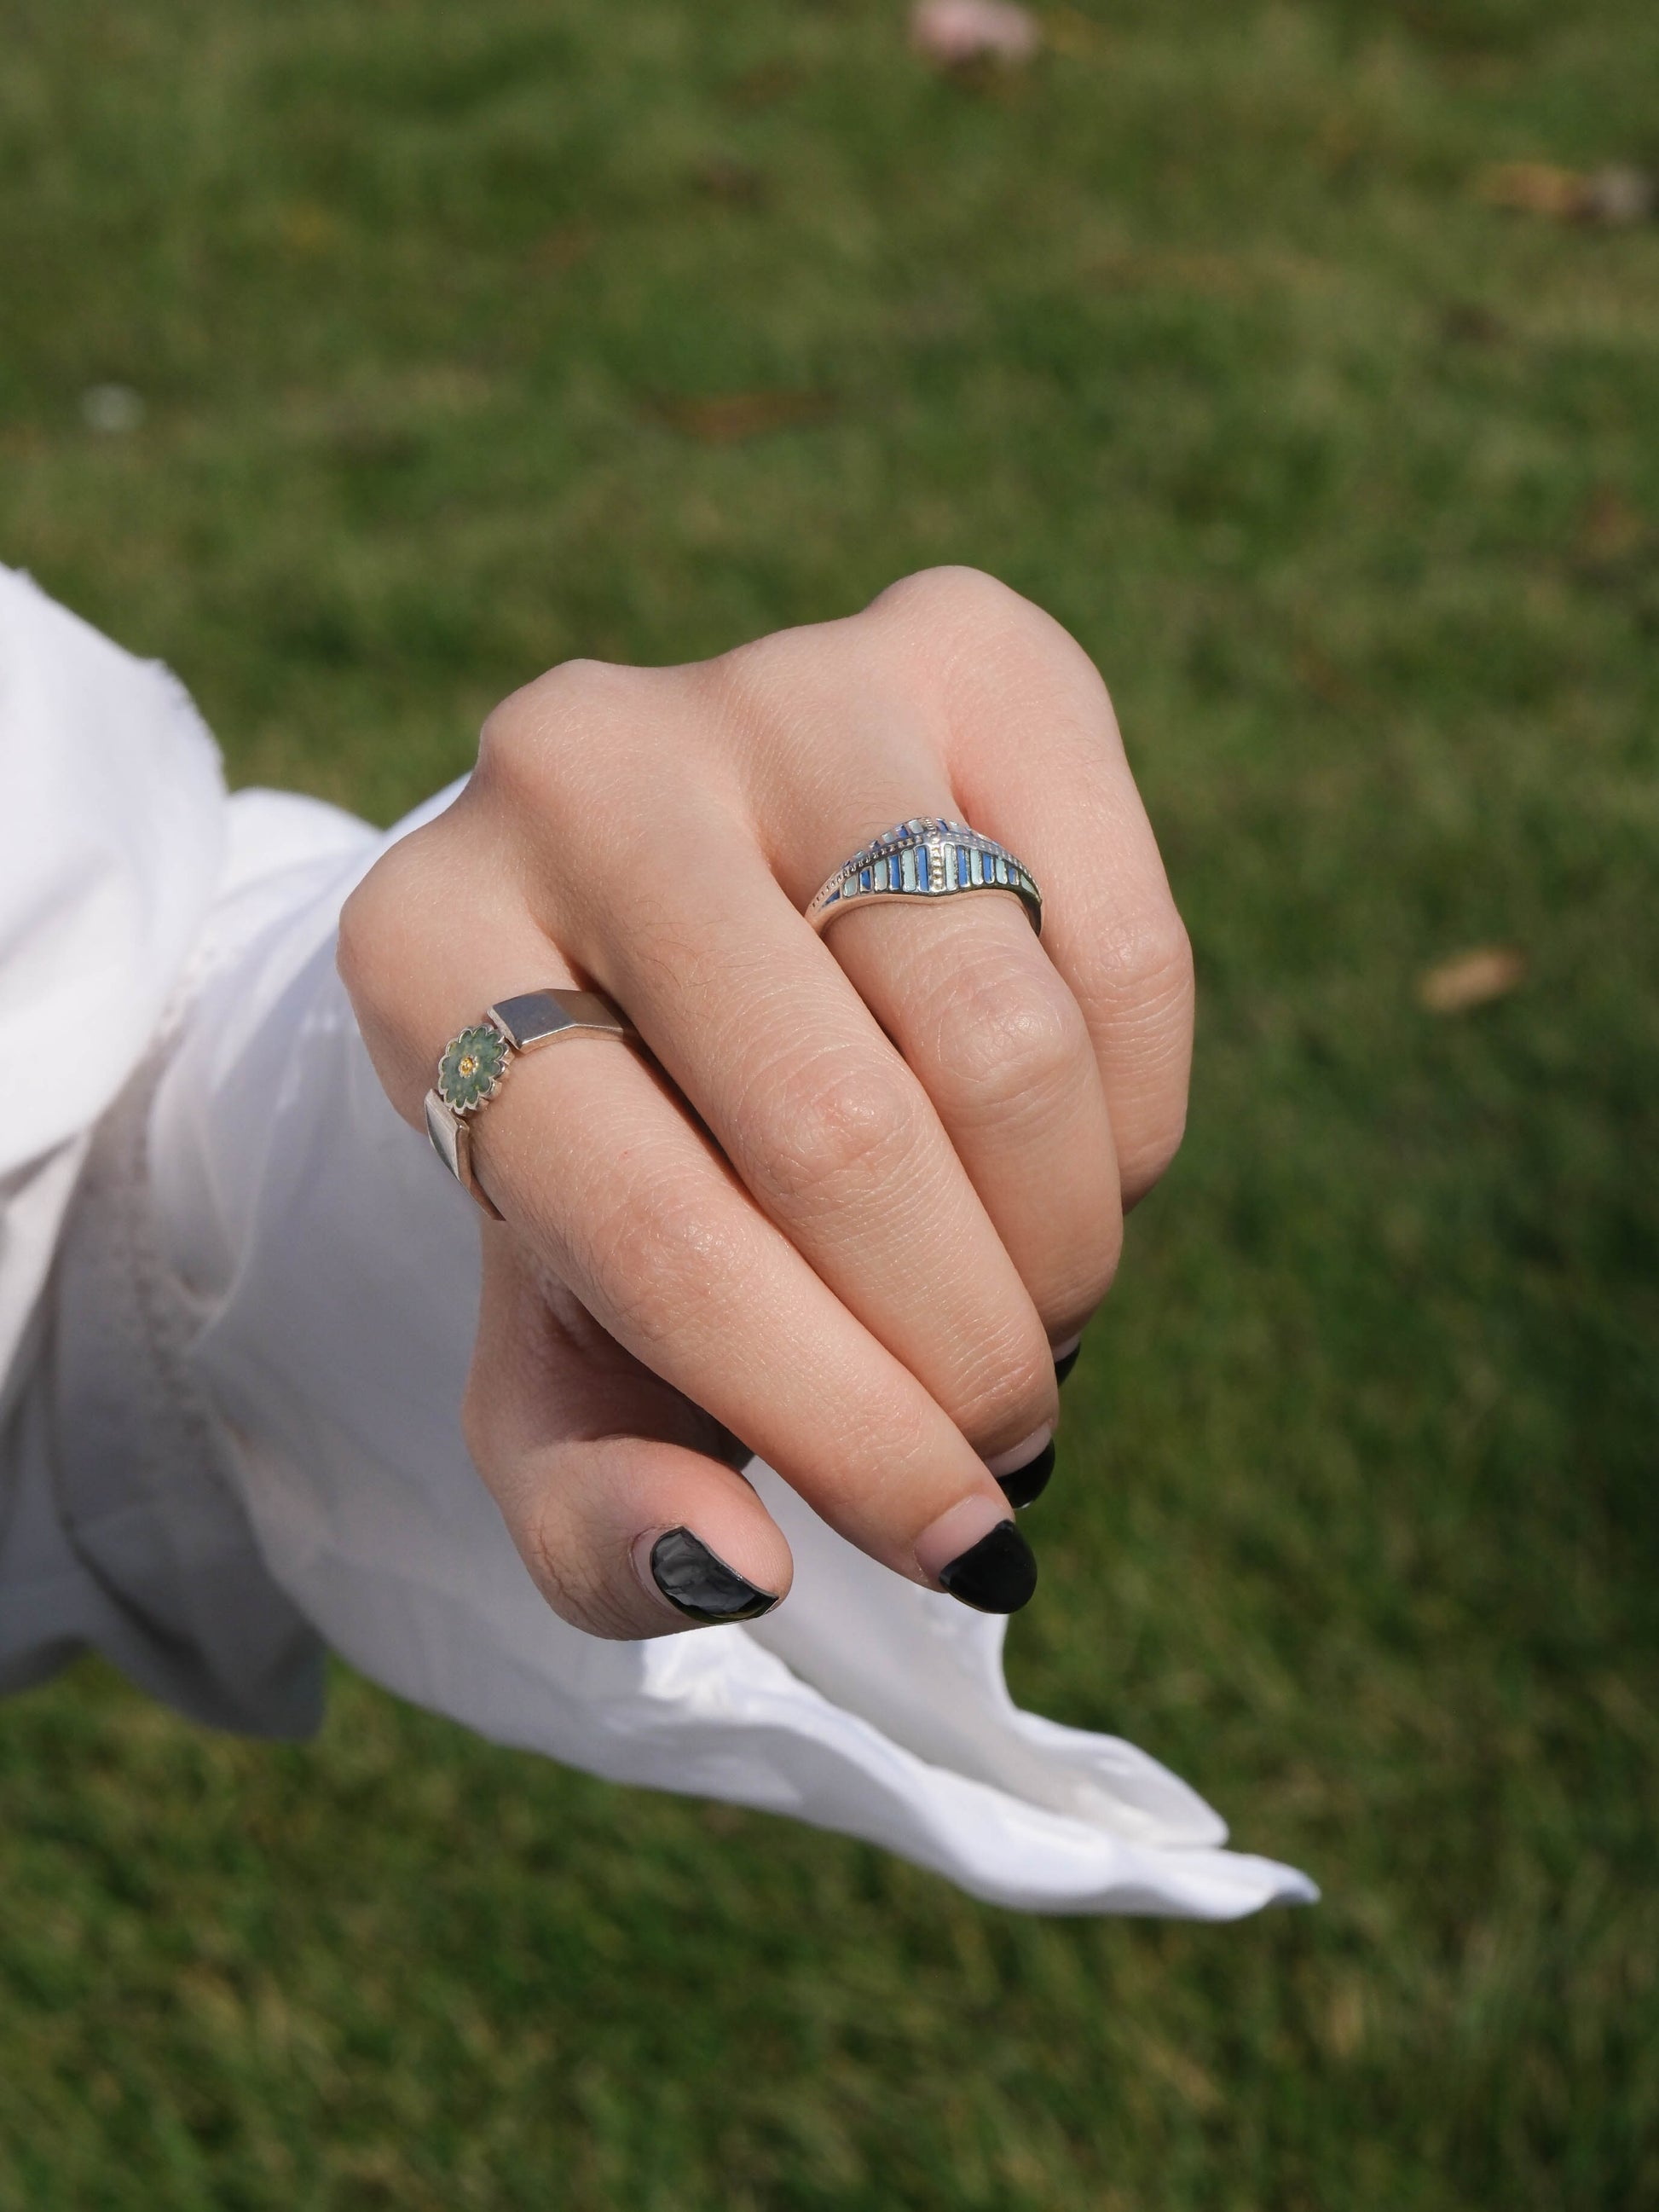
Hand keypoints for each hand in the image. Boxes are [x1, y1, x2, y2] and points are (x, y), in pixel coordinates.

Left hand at [337, 568, 1192, 1636]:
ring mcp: (781, 681)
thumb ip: (593, 1508)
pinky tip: (1077, 1168)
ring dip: (1063, 1248)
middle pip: (842, 1135)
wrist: (692, 935)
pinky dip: (1137, 1121)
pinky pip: (1126, 935)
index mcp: (423, 948)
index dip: (835, 1421)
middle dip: (969, 1353)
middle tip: (1005, 1436)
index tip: (946, 1537)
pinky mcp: (971, 645)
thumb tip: (731, 1567)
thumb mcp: (568, 1362)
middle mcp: (577, 766)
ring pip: (1004, 1037)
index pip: (653, 1229)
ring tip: (1033, 1308)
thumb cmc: (627, 1180)